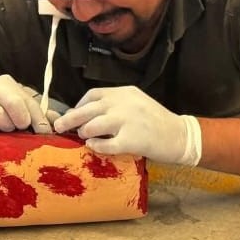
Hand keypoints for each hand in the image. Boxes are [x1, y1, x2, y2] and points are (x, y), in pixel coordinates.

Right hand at [0, 74, 61, 133]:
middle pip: (19, 106)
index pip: (32, 103)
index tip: (45, 134)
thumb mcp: (9, 106)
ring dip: (4, 129)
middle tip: (16, 128)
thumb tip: (57, 121)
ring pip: (5, 120)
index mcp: (9, 85)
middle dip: (21, 123)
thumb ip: (33, 113)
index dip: (40, 121)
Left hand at [53, 86, 202, 165]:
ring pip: (92, 126)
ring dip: (84, 132)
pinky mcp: (132, 140)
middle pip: (87, 110)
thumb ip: (114, 105)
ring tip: (84, 137)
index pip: (93, 95)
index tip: (73, 114)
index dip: (79, 105)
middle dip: (69, 119)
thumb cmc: (156, 122)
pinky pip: (105, 144)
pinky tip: (93, 146)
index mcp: (125, 92)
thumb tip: (85, 114)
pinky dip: (96, 146)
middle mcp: (124, 104)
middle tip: (58, 127)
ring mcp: (128, 121)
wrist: (181, 136)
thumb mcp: (136, 104)